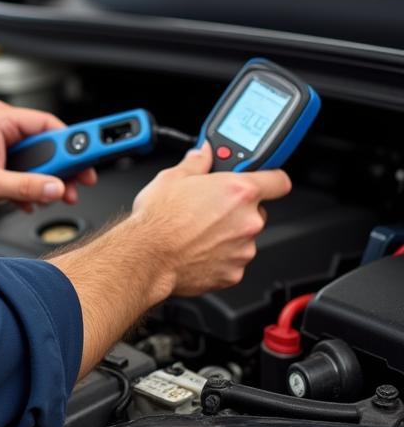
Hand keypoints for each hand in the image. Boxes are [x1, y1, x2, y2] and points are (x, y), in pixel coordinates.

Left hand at [0, 99, 96, 219]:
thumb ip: (26, 187)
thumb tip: (55, 188)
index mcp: (1, 120)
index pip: (51, 125)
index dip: (76, 144)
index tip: (96, 154)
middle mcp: (0, 126)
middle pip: (47, 144)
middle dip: (61, 168)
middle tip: (76, 186)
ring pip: (35, 160)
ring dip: (43, 182)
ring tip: (48, 198)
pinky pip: (21, 170)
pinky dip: (27, 186)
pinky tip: (26, 201)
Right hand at [130, 142, 291, 298]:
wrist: (147, 256)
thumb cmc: (159, 219)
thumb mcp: (172, 177)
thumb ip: (196, 163)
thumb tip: (203, 154)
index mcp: (238, 191)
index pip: (278, 181)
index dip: (270, 178)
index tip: (263, 179)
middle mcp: (248, 221)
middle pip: (258, 210)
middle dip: (238, 208)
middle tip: (210, 207)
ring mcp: (243, 249)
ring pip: (244, 236)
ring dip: (228, 233)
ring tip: (198, 230)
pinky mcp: (234, 273)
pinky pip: (233, 259)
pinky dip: (220, 255)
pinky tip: (197, 248)